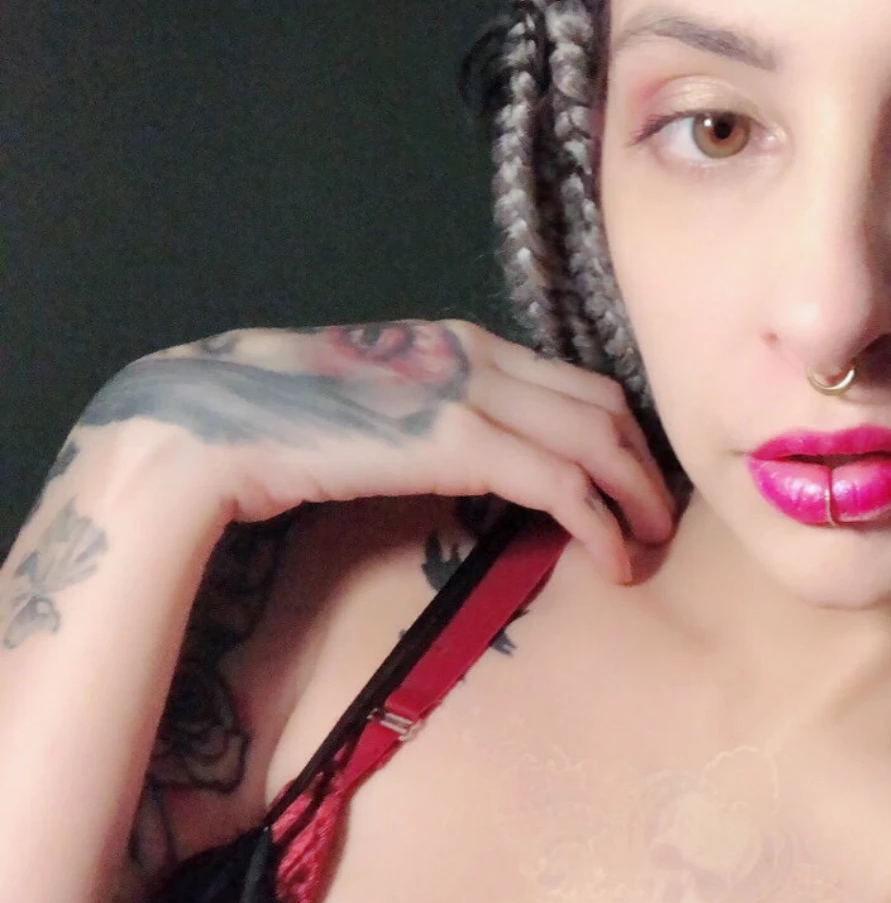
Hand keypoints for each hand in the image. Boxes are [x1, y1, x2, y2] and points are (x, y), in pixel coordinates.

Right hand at [79, 320, 676, 578]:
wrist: (216, 424)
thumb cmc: (281, 426)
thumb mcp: (379, 410)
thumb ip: (432, 420)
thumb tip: (472, 465)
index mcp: (458, 340)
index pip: (572, 380)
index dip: (620, 435)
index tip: (636, 485)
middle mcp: (476, 350)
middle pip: (603, 402)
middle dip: (645, 464)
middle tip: (662, 521)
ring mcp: (470, 389)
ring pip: (598, 437)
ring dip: (637, 497)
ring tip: (649, 546)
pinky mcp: (459, 439)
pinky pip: (562, 481)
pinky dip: (601, 523)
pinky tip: (613, 562)